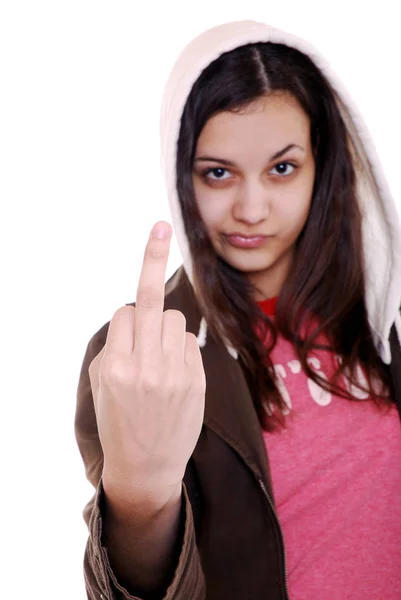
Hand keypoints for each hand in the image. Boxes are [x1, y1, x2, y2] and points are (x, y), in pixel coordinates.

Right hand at [88, 221, 205, 498]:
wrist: (146, 465)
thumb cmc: (118, 420)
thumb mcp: (100, 384)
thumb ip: (114, 344)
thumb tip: (135, 312)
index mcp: (115, 367)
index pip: (125, 311)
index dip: (127, 313)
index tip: (148, 255)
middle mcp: (145, 368)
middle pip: (152, 303)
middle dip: (150, 279)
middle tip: (158, 246)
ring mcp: (174, 375)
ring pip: (174, 319)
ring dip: (164, 327)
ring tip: (158, 358)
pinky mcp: (197, 381)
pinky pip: (190, 341)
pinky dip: (180, 346)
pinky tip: (174, 370)